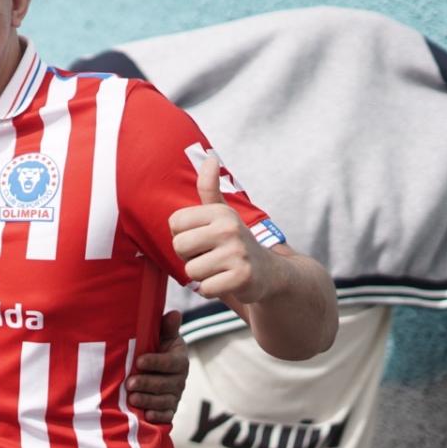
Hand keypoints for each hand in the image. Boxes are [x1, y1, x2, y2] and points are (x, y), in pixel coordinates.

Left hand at [127, 311, 188, 423]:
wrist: (155, 369)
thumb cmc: (155, 348)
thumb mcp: (162, 336)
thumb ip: (167, 327)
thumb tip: (174, 313)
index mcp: (179, 359)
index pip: (171, 362)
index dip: (156, 362)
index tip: (139, 361)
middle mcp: (180, 379)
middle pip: (166, 384)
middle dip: (147, 383)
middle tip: (129, 383)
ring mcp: (175, 395)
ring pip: (164, 400)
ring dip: (149, 400)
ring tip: (132, 398)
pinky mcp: (169, 409)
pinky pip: (167, 416)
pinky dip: (157, 416)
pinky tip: (146, 415)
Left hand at [168, 155, 279, 304]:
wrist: (272, 273)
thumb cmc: (235, 242)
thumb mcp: (222, 214)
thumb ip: (209, 188)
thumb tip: (209, 157)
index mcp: (220, 212)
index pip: (175, 224)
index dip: (183, 236)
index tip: (202, 239)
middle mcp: (229, 228)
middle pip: (179, 247)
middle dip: (190, 257)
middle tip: (210, 257)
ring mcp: (237, 253)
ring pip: (191, 270)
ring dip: (202, 275)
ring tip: (220, 269)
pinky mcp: (242, 277)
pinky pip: (205, 289)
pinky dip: (212, 290)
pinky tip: (227, 282)